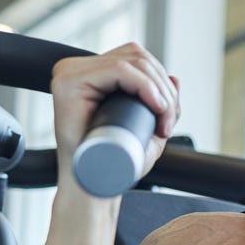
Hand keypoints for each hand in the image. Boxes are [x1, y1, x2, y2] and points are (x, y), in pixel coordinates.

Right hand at [49, 43, 179, 190]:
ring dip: (159, 90)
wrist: (94, 186)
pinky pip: (118, 70)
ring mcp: (69, 72)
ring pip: (132, 62)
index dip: (161, 81)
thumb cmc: (115, 162)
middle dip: (164, 88)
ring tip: (162, 121)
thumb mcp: (145, 127)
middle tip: (168, 123)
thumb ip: (159, 103)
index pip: (135, 58)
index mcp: (90, 73)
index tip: (171, 115)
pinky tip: (156, 106)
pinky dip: (145, 86)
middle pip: (137, 57)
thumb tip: (175, 79)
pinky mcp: (68, 82)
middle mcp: (76, 68)